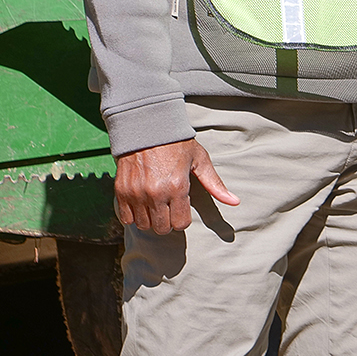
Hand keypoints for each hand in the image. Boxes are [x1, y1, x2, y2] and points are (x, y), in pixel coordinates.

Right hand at [115, 138, 239, 233]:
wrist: (146, 126)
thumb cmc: (176, 143)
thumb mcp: (199, 159)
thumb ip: (214, 184)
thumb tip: (235, 202)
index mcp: (178, 186)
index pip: (181, 224)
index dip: (182, 218)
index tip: (181, 206)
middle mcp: (156, 193)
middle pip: (162, 229)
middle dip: (167, 221)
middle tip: (168, 207)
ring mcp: (137, 193)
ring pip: (144, 225)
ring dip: (150, 219)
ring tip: (155, 203)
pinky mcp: (121, 191)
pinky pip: (126, 218)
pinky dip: (133, 215)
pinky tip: (141, 203)